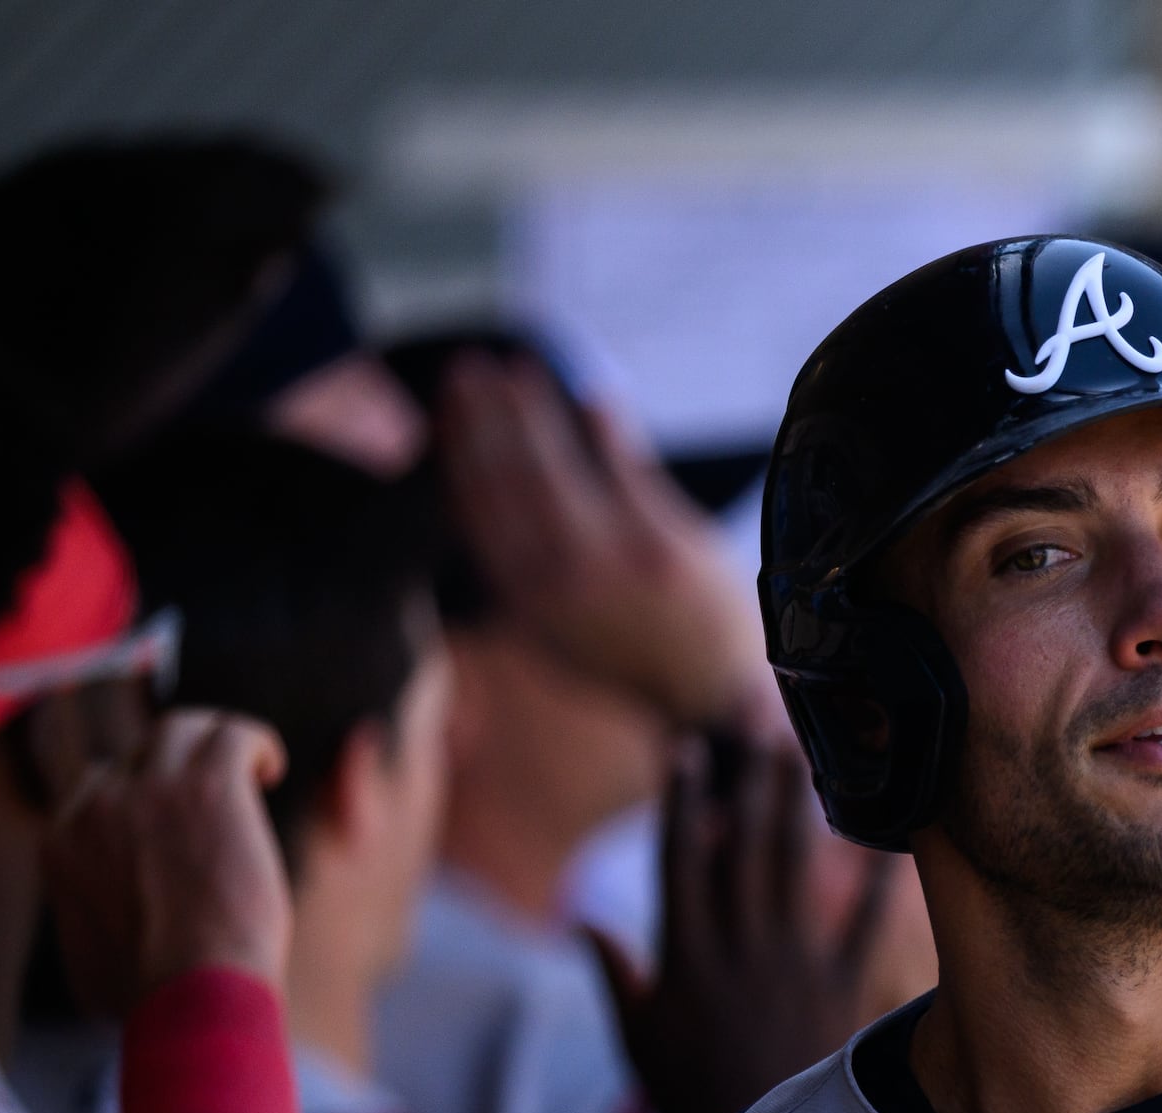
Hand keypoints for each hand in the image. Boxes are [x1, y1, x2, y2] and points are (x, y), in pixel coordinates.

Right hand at [45, 708, 292, 1017]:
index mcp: (64, 842)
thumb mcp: (88, 965)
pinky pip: (233, 735)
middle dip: (179, 768)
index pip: (96, 789)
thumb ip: (89, 928)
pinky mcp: (209, 785)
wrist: (190, 993)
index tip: (177, 820)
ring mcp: (152, 788)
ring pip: (183, 729)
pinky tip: (271, 770)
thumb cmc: (151, 1000)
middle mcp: (99, 805)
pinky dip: (255, 745)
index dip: (141, 797)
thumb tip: (99, 941)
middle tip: (219, 796)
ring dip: (215, 743)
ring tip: (250, 773)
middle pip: (140, 754)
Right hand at [439, 353, 763, 723]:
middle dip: (484, 417)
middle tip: (467, 369)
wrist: (714, 694)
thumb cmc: (633, 658)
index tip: (447, 409)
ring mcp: (615, 556)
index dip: (459, 452)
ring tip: (513, 369)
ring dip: (531, 410)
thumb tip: (478, 502)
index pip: (477, 509)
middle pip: (509, 478)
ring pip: (558, 465)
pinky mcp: (666, 539)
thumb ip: (517, 574)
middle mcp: (560, 578)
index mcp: (526, 601)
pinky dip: (607, 428)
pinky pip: (628, 468)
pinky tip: (590, 396)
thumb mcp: (555, 633)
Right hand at [593, 731, 895, 1112]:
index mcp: (684, 954)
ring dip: (799, 809)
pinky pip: (860, 926)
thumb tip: (584, 921)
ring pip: (793, 870)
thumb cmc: (686, 1091)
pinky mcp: (836, 988)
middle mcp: (736, 947)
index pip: (681, 861)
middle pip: (742, 849)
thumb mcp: (636, 1037)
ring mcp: (789, 964)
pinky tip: (893, 836)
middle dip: (750, 785)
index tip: (689, 753)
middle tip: (764, 727)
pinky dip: (877, 883)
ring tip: (807, 756)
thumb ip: (616, 974)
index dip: (684, 804)